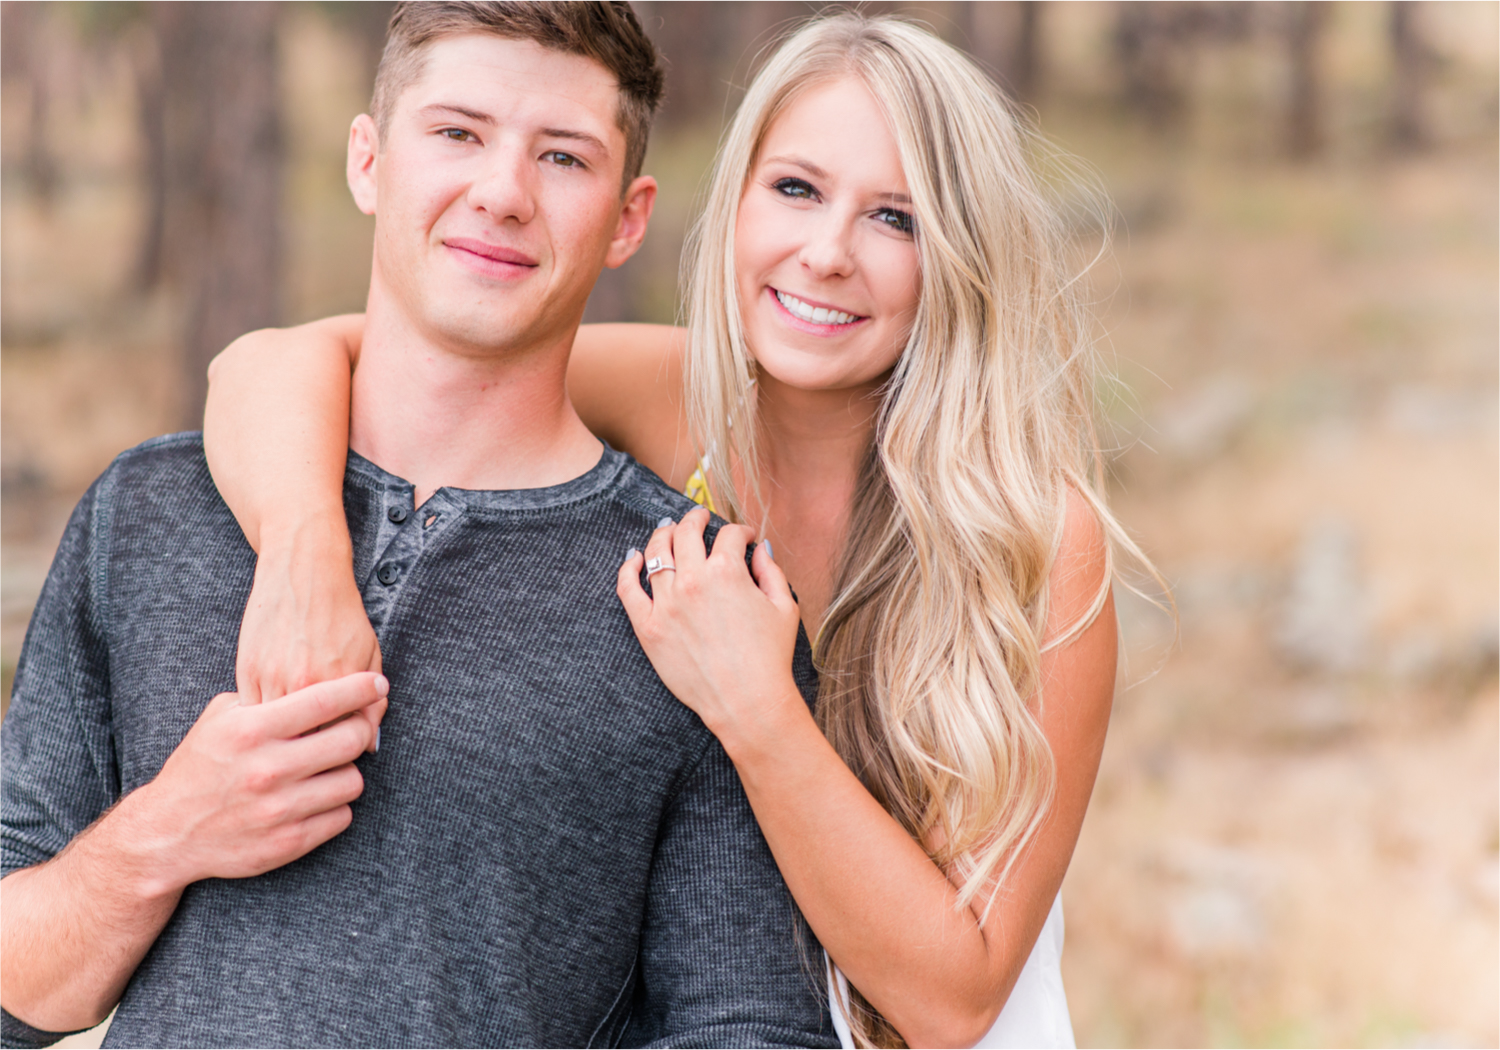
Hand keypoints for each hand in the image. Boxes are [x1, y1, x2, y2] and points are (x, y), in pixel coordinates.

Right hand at [123, 672, 387, 894]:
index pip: (325, 700)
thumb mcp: (220, 719)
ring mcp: (279, 809)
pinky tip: (317, 797)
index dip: (361, 688)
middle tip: (354, 728)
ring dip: (347, 771)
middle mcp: (267, 769)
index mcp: (251, 730)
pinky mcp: (288, 842)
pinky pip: (342, 816)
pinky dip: (336, 805)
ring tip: (328, 768)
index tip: (377, 684)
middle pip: (351, 740)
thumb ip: (266, 697)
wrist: (168, 833)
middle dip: (359, 730)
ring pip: (353, 781)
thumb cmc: (200, 766)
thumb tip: (319, 679)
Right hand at [237, 519, 384, 747]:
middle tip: (320, 748)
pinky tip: (274, 724)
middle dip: (314, 750)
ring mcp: (269, 677)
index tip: (343, 747)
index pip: (340, 738)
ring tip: (297, 740)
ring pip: (275, 731)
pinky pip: (253, 713)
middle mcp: (300, 682)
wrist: (304, 572)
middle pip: (305, 740)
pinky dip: (264, 723)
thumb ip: (373, 702)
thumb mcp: (370, 653)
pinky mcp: (245, 670)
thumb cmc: (342, 612)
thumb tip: (371, 744)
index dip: (343, 748)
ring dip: (286, 740)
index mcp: (336, 681)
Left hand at [616, 507, 803, 746]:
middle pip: (686, 532)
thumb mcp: (784, 607)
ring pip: (656, 552)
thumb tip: (758, 549)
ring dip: (664, 535)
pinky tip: (634, 557)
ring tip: (668, 531)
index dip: (739, 532)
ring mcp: (667, 603)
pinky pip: (628, 588)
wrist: (747, 702)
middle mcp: (693, 581)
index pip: (729, 534)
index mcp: (728, 571)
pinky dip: (628, 567)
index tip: (743, 538)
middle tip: (699, 517)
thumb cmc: (769, 658)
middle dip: (695, 518)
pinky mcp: (649, 627)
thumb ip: (770, 571)